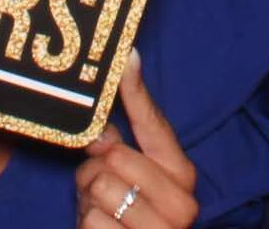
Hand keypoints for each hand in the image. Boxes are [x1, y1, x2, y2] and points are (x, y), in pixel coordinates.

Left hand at [75, 50, 197, 228]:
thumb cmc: (129, 218)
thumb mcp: (128, 179)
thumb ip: (121, 145)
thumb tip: (109, 109)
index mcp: (182, 175)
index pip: (155, 126)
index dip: (136, 92)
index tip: (127, 56)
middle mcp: (181, 203)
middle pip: (115, 156)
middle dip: (95, 171)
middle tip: (99, 187)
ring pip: (100, 188)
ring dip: (88, 200)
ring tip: (99, 210)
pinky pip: (91, 220)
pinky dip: (86, 223)